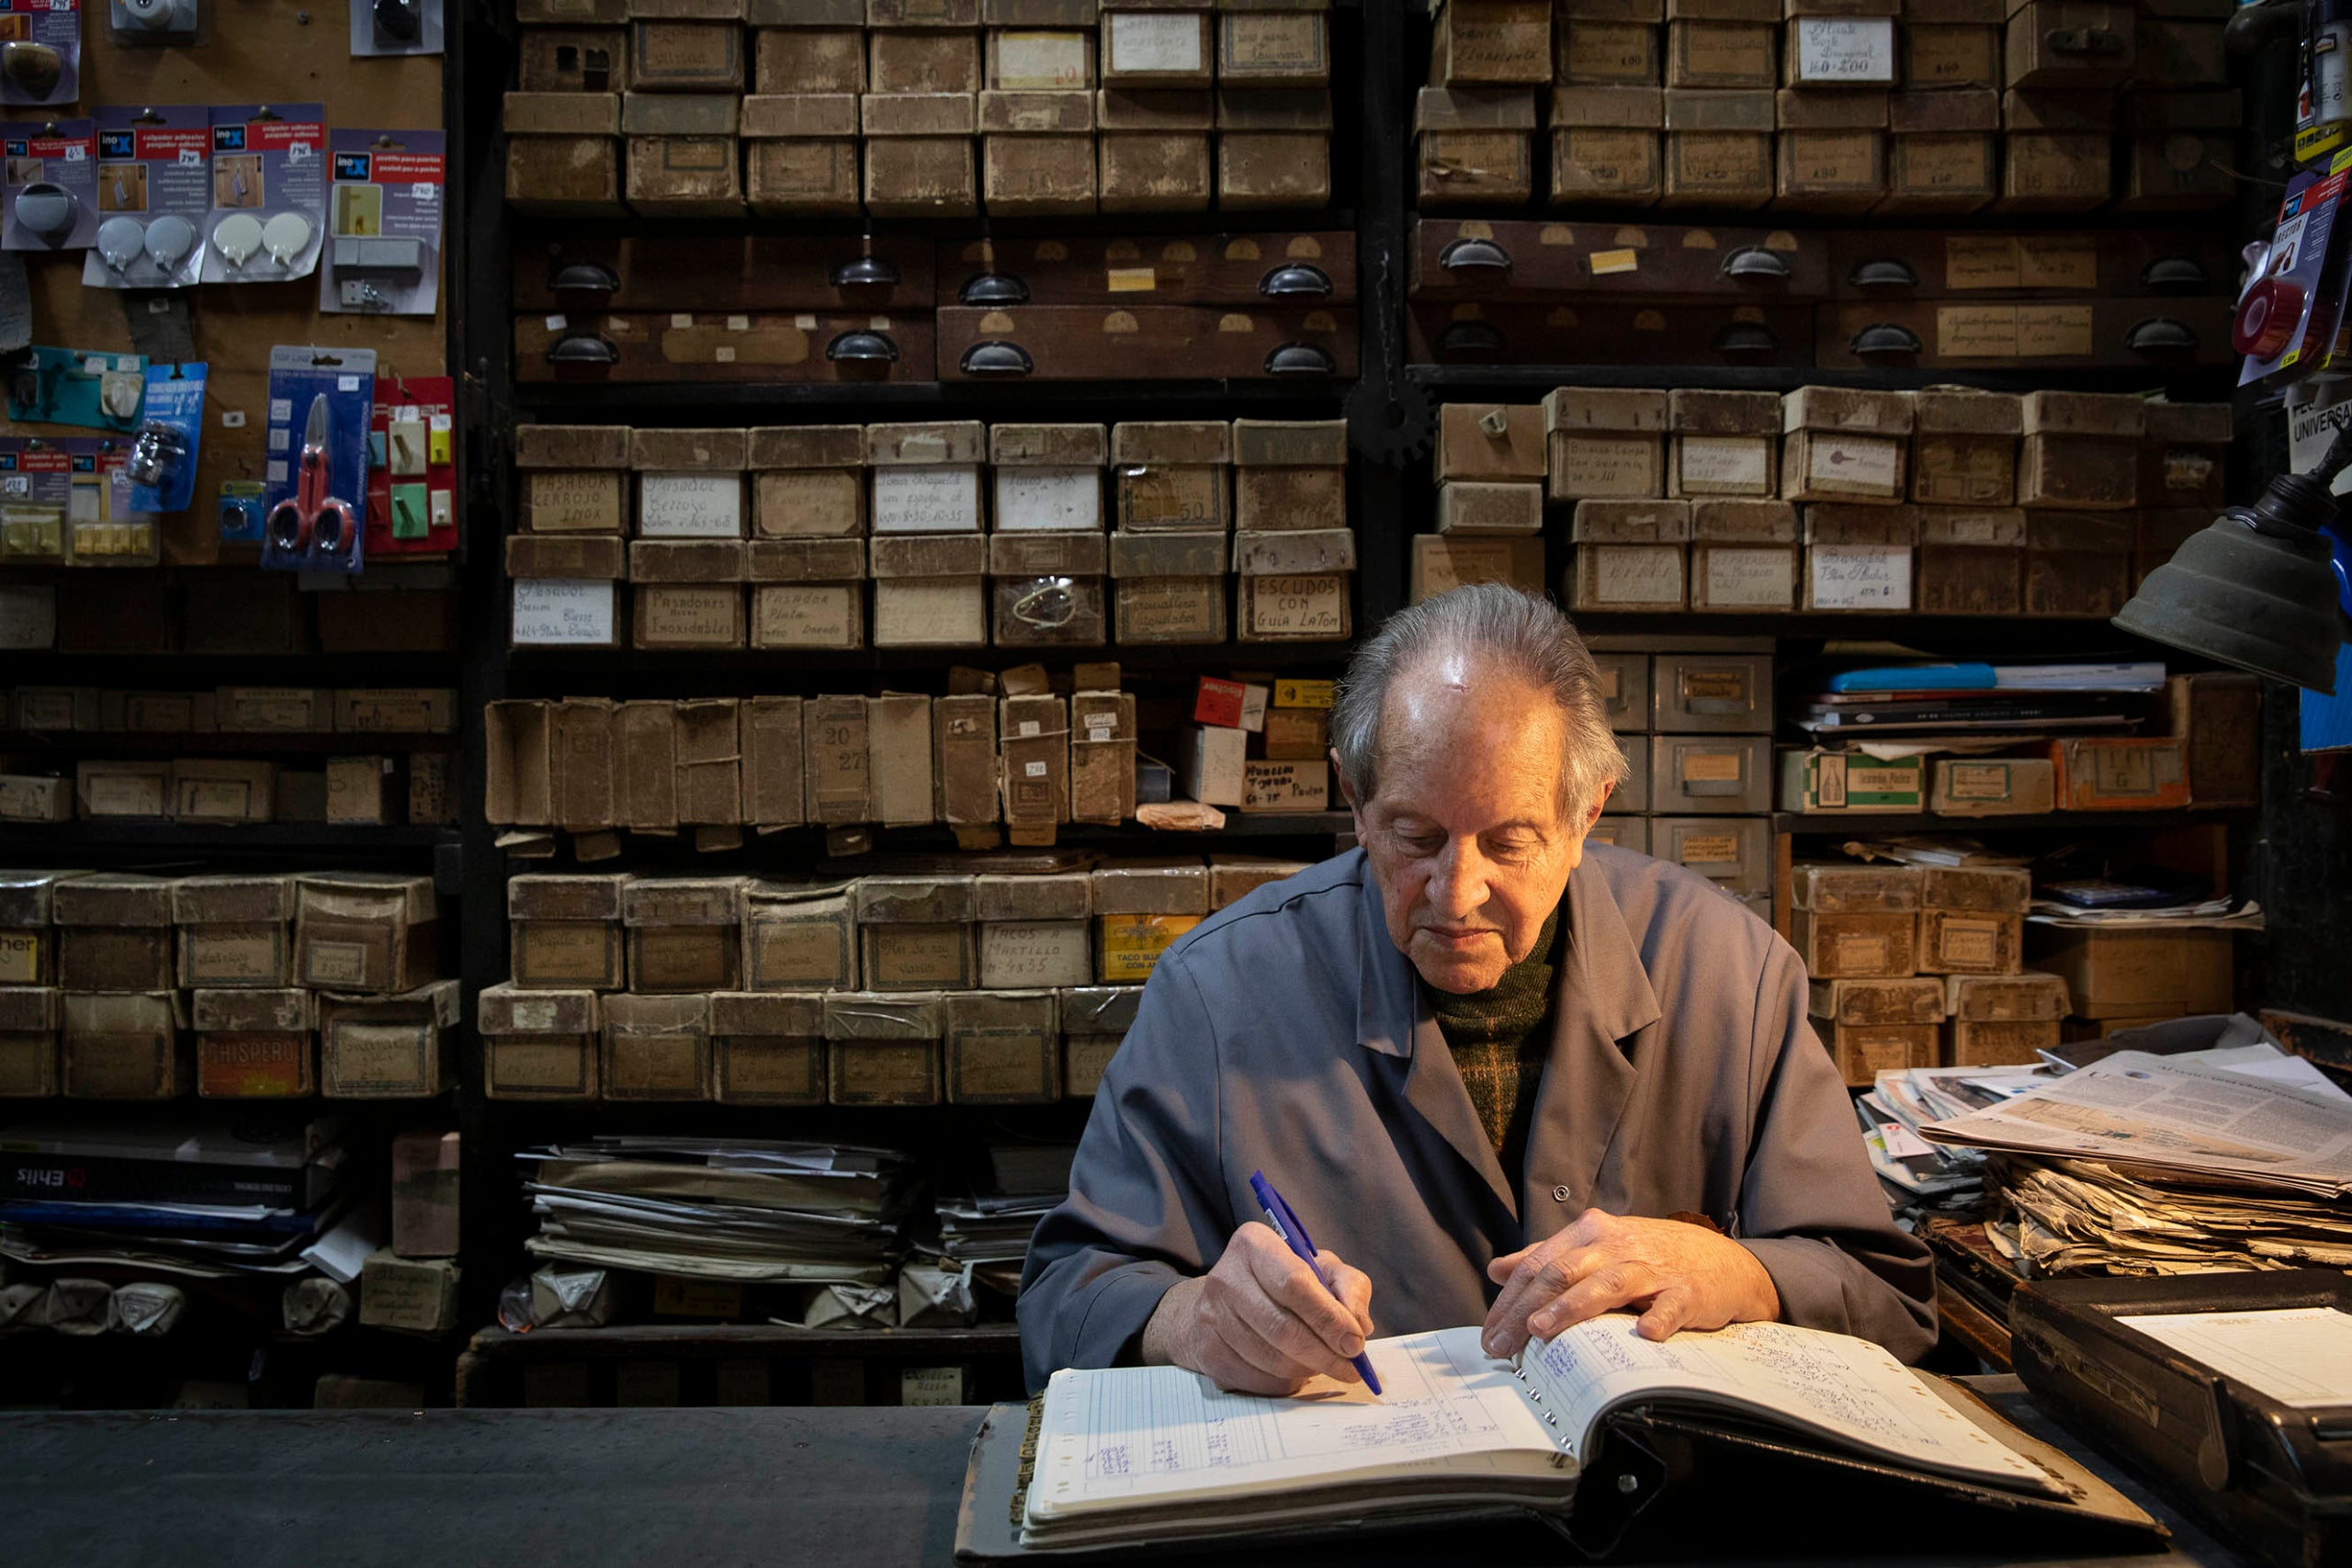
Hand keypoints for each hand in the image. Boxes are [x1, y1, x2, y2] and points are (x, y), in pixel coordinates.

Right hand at [1142, 1221, 1374, 1394]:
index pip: (1294, 1283)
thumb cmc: (1284, 1281)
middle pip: (1281, 1327)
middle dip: (1323, 1353)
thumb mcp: (1321, 1268)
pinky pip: (1255, 1379)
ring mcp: (1210, 1316)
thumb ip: (1349, 1286)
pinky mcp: (1206, 1351)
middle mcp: (1225, 1276)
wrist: (1227, 1302)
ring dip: (1306, 1369)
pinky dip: (1284, 1383)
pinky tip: (1295, 1372)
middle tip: (1350, 1368)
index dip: (1328, 1317)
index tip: (1355, 1343)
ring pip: (1270, 1358)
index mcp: (1254, 1243)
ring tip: (1324, 1366)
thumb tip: (1359, 1324)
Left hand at [1481, 1209, 1779, 1357]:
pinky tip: (1645, 1332)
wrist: (1721, 1262)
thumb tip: (1497, 1270)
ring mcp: (1651, 1267)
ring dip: (1570, 1307)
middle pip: (1561, 1273)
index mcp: (1589, 1233)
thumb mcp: (1597, 1249)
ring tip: (1540, 1329)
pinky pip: (1670, 1306)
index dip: (1509, 1299)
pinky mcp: (1686, 1292)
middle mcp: (1615, 1245)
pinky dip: (1658, 1318)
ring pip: (1605, 1284)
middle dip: (1524, 1310)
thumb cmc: (1650, 1258)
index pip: (1539, 1264)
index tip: (1489, 1333)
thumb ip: (1547, 1257)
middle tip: (1500, 1346)